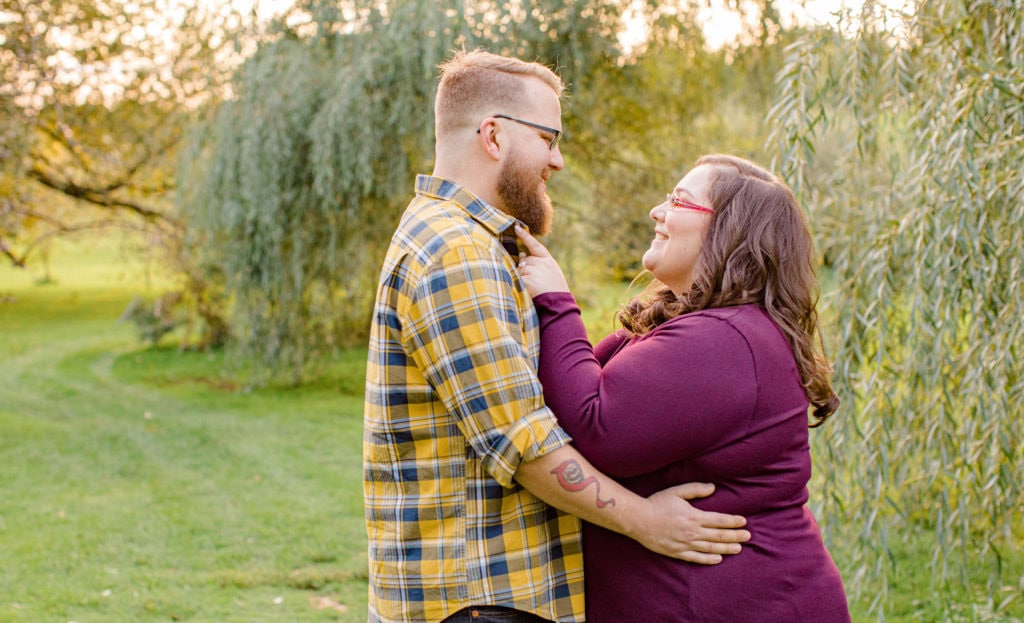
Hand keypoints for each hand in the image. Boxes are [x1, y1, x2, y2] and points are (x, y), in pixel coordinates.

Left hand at [514, 224, 569, 295]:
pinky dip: (520, 284)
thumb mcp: (552, 274)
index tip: (516, 227)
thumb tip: (522, 256)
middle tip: (535, 282)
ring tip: (533, 288)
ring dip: (523, 278)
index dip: (525, 236)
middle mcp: (542, 263)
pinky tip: (528, 290)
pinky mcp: (528, 280)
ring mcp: (535, 271)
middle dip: (525, 269)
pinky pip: (518, 279)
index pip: (535, 245)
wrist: (559, 304)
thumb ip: (539, 264)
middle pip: (525, 261)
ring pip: (520, 270)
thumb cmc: (555, 292)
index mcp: (548, 261)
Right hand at [633, 483, 749, 564]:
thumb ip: (696, 489)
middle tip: (748, 536)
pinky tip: (718, 559)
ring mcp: (686, 544)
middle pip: (719, 536)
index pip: (719, 520)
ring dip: (727, 548)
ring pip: (711, 548)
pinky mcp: (678, 553)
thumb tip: (713, 487)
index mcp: (694, 517)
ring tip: (738, 548)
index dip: (733, 521)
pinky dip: (709, 559)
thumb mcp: (676, 492)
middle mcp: (692, 532)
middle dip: (735, 536)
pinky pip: (697, 558)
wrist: (638, 520)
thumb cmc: (657, 503)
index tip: (743, 522)